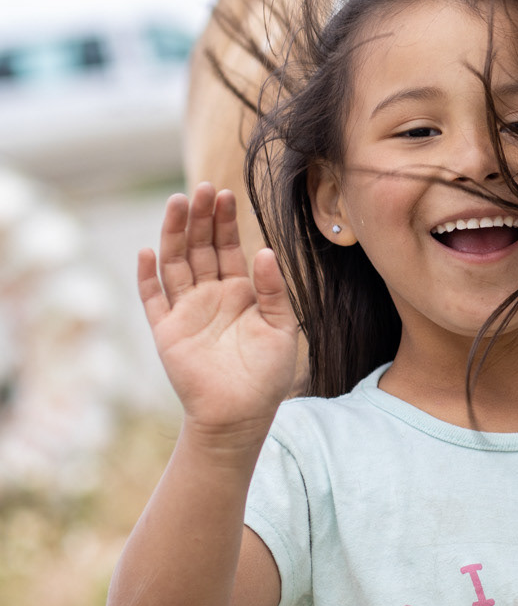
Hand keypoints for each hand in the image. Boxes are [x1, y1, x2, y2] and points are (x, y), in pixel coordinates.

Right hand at [139, 185, 298, 438]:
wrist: (240, 416)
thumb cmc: (267, 375)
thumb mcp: (281, 328)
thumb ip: (273, 290)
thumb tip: (265, 252)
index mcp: (238, 292)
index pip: (227, 247)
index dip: (225, 222)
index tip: (225, 194)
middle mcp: (209, 296)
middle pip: (200, 248)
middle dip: (200, 219)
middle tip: (202, 189)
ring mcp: (186, 312)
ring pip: (175, 264)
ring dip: (174, 234)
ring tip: (177, 204)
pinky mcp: (167, 332)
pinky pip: (153, 299)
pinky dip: (147, 276)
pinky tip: (148, 252)